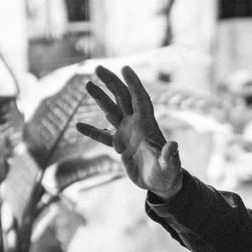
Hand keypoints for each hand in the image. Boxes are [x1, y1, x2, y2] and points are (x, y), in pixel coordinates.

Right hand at [77, 66, 182, 197]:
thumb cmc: (169, 174)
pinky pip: (103, 136)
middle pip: (122, 98)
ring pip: (111, 111)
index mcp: (148, 125)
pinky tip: (78, 125)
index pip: (140, 99)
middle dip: (111, 82)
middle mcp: (137, 125)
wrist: (162, 184)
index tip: (125, 68)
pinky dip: (92, 131)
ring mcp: (127, 134)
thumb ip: (170, 156)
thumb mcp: (170, 166)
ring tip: (87, 84)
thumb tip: (173, 146)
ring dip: (100, 98)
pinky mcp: (120, 146)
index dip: (134, 84)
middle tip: (97, 67)